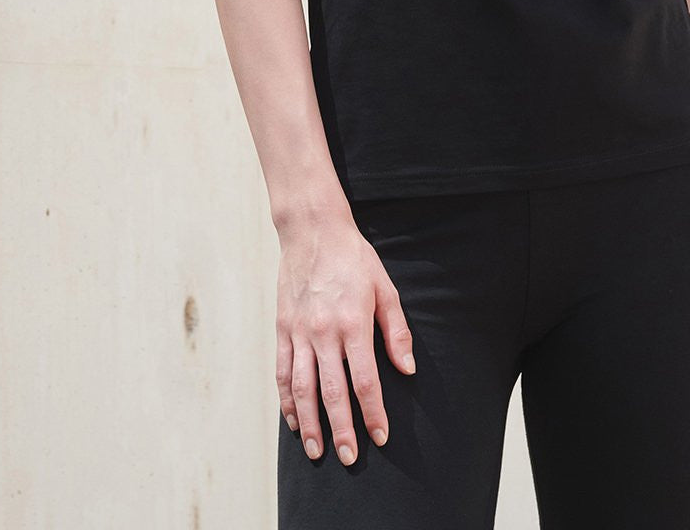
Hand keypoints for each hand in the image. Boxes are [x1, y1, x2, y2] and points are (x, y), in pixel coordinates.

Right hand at [275, 211, 415, 464]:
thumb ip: (396, 330)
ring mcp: (299, 332)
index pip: (365, 379)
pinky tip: (293, 420)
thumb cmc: (354, 259)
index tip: (381, 436)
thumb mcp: (385, 287)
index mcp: (353, 322)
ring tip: (317, 451)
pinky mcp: (283, 329)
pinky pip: (282, 372)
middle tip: (350, 458)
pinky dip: (286, 400)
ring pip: (302, 388)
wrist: (313, 231)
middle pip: (332, 392)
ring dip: (310, 423)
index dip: (373, 412)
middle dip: (341, 429)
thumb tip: (407, 368)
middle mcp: (324, 331)